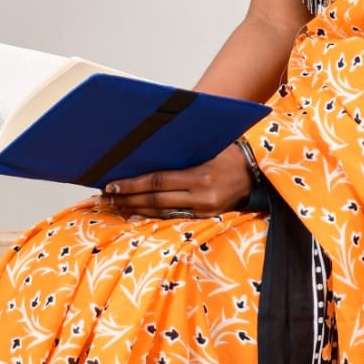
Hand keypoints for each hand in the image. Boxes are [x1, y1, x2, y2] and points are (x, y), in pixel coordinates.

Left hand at [99, 144, 252, 218]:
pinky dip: (153, 216)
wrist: (257, 174)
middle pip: (156, 200)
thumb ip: (182, 150)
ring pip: (162, 212)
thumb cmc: (230, 154)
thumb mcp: (208, 146)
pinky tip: (137, 214)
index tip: (113, 183)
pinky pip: (174, 217)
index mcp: (200, 175)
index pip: (158, 181)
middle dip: (128, 198)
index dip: (133, 184)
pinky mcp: (205, 216)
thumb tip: (149, 148)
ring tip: (116, 204)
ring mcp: (203, 209)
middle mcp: (201, 195)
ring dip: (136, 209)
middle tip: (107, 196)